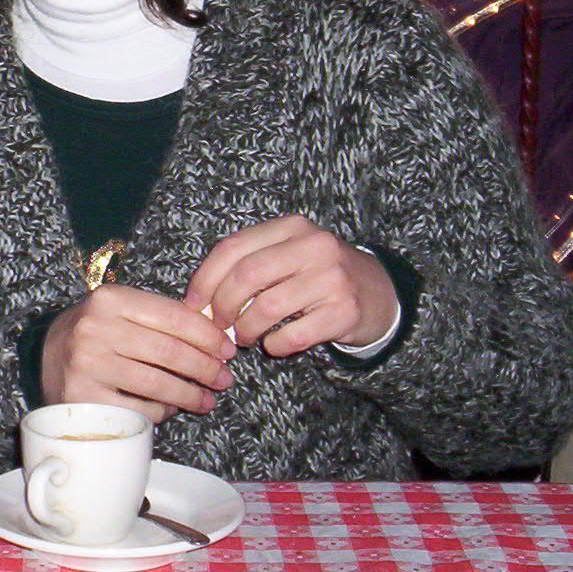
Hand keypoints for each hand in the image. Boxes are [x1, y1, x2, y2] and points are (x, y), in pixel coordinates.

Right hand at [41, 284, 236, 422]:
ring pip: (157, 383)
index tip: (227, 350)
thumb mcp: (121, 312)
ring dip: (190, 395)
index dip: (207, 336)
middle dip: (206, 368)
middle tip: (224, 379)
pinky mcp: (83, 397)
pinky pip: (138, 409)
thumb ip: (161, 319)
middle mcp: (96, 328)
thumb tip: (216, 338)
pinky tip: (170, 409)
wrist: (45, 355)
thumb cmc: (97, 333)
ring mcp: (87, 364)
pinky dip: (161, 411)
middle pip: (169, 352)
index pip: (173, 316)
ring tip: (207, 399)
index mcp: (110, 299)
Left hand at [185, 215, 398, 356]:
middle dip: (223, 306)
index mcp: (291, 227)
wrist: (379, 293)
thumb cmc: (318, 275)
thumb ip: (248, 266)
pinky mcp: (346, 311)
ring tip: (245, 337)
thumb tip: (200, 300)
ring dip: (246, 329)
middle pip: (246, 276)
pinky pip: (293, 335)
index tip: (194, 303)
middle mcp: (314, 246)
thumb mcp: (288, 256)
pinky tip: (274, 345)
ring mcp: (333, 277)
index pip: (233, 247)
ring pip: (266, 307)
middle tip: (219, 325)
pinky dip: (275, 344)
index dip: (205, 278)